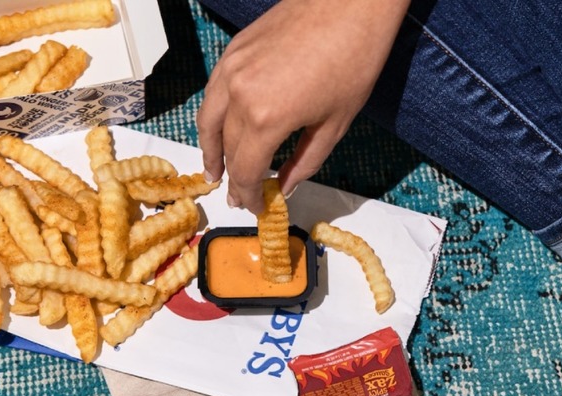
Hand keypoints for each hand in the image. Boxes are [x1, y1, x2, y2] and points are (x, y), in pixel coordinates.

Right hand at [197, 0, 408, 213]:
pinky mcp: (232, 53)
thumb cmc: (353, 58)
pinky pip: (212, 95)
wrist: (350, 3)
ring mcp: (230, 70)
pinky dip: (212, 119)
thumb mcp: (334, 124)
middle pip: (227, 149)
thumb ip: (304, 162)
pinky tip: (219, 130)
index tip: (257, 208)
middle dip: (233, 177)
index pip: (246, 170)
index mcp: (266, 118)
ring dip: (211, 151)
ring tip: (215, 172)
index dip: (250, 195)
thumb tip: (284, 186)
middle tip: (238, 196)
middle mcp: (239, 95)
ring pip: (209, 122)